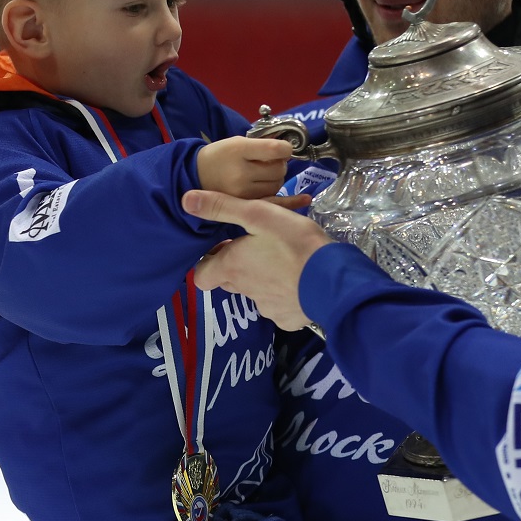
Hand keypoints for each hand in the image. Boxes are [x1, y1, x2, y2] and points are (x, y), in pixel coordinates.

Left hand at [183, 190, 334, 330]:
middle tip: (257, 249)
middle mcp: (244, 290)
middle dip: (236, 267)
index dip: (208, 262)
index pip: (201, 275)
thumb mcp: (259, 215)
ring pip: (254, 293)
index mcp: (232, 267)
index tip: (223, 248)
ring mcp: (266, 308)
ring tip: (283, 262)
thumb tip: (186, 201)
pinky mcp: (286, 319)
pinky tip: (299, 282)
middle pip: (228, 282)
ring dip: (261, 280)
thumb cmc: (295, 243)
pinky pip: (278, 307)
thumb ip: (222, 207)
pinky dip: (283, 296)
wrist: (334, 280)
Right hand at [196, 137, 293, 199]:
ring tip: (260, 175)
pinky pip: (275, 202)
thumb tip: (289, 148)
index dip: (285, 148)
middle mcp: (241, 172)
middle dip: (279, 165)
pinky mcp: (245, 206)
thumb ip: (262, 145)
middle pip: (279, 169)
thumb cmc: (220, 156)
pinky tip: (305, 197)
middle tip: (268, 163)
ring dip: (276, 179)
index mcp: (238, 150)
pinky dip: (291, 200)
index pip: (275, 149)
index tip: (284, 149)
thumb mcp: (237, 142)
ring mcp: (243, 192)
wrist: (194, 176)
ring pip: (277, 185)